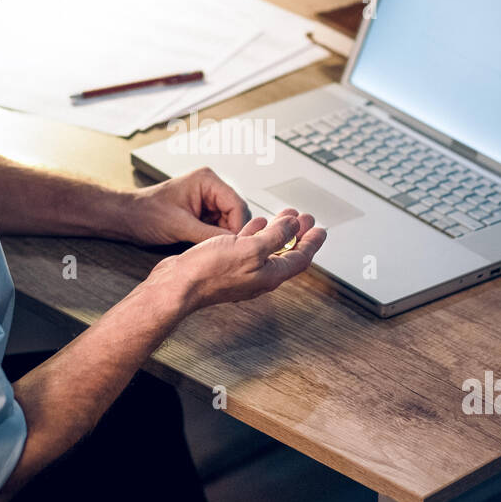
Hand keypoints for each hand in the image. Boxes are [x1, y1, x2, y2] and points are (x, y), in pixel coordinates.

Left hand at [124, 167, 248, 245]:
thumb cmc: (146, 213)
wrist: (127, 218)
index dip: (238, 227)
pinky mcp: (202, 213)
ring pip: (228, 222)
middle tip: (225, 252)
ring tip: (212, 252)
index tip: (233, 247)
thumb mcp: (179, 226)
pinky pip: (217, 228)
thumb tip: (232, 246)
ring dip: (222, 238)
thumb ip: (208, 235)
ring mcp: (207, 201)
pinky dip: (214, 239)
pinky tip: (206, 248)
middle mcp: (210, 188)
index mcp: (207, 180)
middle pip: (236, 213)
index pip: (237, 204)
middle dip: (231, 233)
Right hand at [146, 209, 327, 312]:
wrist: (179, 285)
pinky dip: (256, 234)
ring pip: (268, 249)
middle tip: (306, 218)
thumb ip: (276, 236)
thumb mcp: (251, 249)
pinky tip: (254, 225)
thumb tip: (294, 225)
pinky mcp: (227, 267)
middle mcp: (259, 276)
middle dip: (298, 234)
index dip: (313, 242)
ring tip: (283, 216)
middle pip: (286, 253)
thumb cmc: (210, 272)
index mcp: (270, 274)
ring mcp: (243, 272)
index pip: (301, 257)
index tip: (321, 229)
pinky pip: (249, 249)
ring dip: (277, 231)